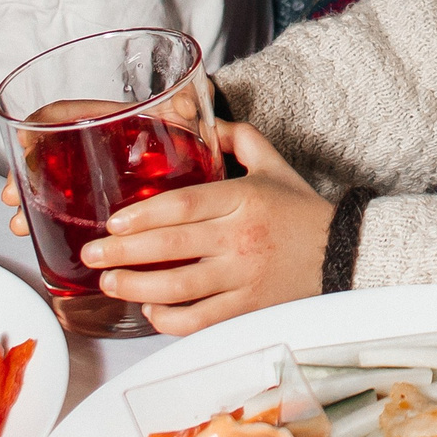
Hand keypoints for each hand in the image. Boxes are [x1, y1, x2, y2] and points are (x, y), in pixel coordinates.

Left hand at [67, 122, 331, 334]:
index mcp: (243, 199)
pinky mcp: (248, 309)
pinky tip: (150, 310)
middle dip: (123, 253)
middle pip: (172, 247)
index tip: (113, 222)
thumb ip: (238, 137)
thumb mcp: (273, 164)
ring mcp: (244, 278)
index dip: (143, 215)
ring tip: (109, 282)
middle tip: (92, 254)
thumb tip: (197, 116)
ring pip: (180, 288)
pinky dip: (170, 320)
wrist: (344, 255)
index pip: (184, 206)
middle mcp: (241, 239)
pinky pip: (201, 320)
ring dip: (137, 287)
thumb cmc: (302, 211)